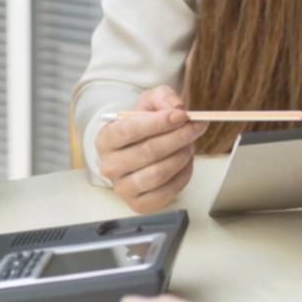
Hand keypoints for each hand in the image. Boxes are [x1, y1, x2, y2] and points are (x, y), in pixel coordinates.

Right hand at [95, 86, 207, 212]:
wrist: (138, 151)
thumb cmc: (142, 127)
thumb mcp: (149, 103)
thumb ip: (162, 97)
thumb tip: (177, 107)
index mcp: (105, 140)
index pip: (128, 130)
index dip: (158, 123)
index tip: (181, 115)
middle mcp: (109, 166)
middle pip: (148, 152)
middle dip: (178, 137)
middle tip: (196, 126)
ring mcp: (123, 188)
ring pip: (158, 173)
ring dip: (181, 156)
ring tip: (190, 144)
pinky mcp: (139, 204)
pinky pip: (167, 191)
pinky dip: (183, 175)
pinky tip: (186, 162)